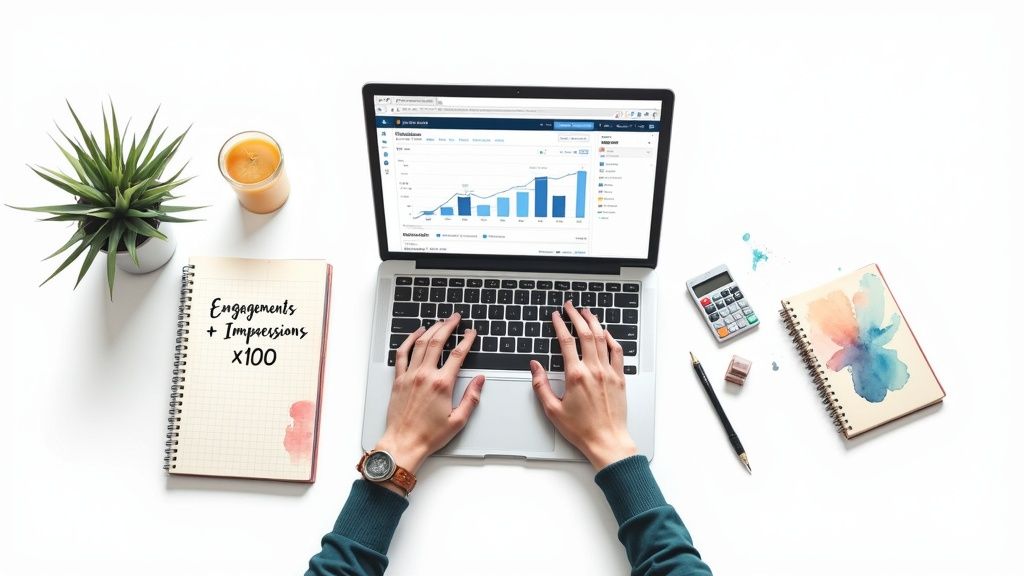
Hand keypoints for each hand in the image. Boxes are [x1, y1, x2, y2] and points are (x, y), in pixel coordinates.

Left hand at [374, 314, 483, 489]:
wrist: (403, 444)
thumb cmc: (429, 436)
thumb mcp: (458, 420)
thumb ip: (471, 398)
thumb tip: (480, 380)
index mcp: (442, 384)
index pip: (458, 354)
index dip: (467, 340)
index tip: (471, 333)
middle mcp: (425, 375)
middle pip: (438, 341)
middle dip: (449, 326)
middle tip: (455, 317)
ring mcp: (410, 375)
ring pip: (421, 343)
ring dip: (431, 329)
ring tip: (440, 321)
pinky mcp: (398, 380)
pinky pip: (402, 354)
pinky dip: (409, 340)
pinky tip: (416, 333)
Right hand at [530, 300, 637, 469]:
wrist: (607, 441)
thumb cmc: (581, 429)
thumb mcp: (552, 410)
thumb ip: (540, 385)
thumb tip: (534, 366)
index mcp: (576, 376)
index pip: (566, 342)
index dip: (559, 325)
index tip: (555, 316)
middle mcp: (594, 370)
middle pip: (585, 334)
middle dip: (576, 316)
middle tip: (570, 306)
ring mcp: (609, 373)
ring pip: (602, 338)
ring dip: (594, 322)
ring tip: (587, 312)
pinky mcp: (620, 378)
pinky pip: (617, 352)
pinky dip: (611, 339)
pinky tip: (606, 333)